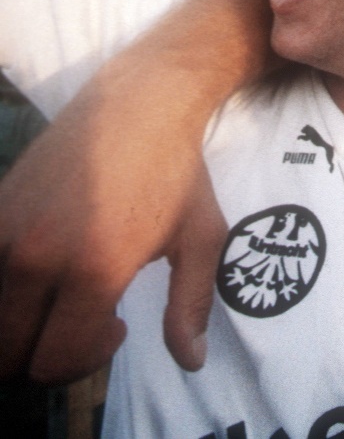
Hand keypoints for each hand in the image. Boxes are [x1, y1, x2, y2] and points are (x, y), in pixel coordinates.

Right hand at [0, 64, 224, 382]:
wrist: (139, 102)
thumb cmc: (178, 173)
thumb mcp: (200, 238)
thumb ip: (190, 307)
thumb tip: (191, 363)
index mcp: (93, 268)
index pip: (54, 361)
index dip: (84, 361)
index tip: (115, 326)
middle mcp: (37, 256)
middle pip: (8, 355)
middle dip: (44, 355)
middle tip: (83, 320)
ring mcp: (5, 232)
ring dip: (20, 324)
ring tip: (64, 293)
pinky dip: (6, 288)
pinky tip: (46, 263)